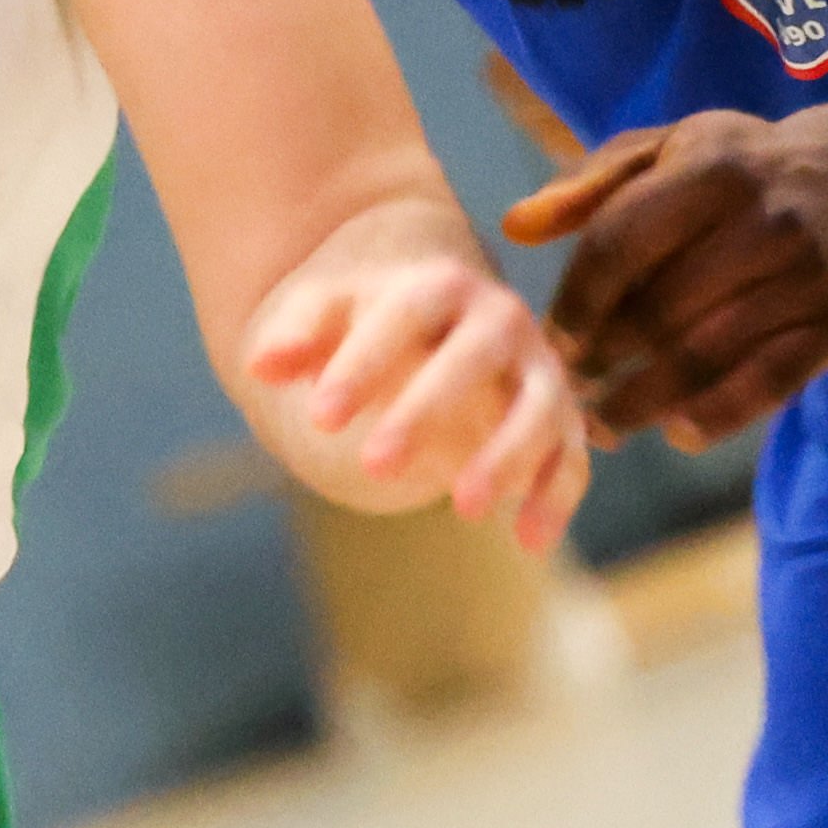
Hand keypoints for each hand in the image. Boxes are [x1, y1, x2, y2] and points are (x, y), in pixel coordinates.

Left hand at [241, 218, 590, 551]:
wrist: (439, 320)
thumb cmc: (371, 323)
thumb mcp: (329, 316)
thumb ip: (296, 334)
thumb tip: (258, 368)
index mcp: (439, 286)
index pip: (403, 318)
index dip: (363, 366)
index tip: (317, 419)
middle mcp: (500, 321)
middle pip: (472, 359)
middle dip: (425, 411)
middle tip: (371, 465)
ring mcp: (537, 372)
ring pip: (538, 408)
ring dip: (507, 455)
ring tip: (463, 507)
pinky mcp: (561, 422)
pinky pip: (570, 459)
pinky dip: (556, 497)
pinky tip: (527, 541)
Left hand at [507, 109, 827, 444]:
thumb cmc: (735, 170)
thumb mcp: (664, 150)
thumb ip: (589, 186)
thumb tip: (515, 227)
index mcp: (712, 169)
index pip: (620, 245)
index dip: (576, 302)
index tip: (550, 340)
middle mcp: (767, 220)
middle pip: (659, 310)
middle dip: (602, 359)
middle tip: (568, 389)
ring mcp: (809, 276)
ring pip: (706, 357)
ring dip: (643, 402)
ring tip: (603, 424)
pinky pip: (766, 386)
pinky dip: (714, 418)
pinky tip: (674, 432)